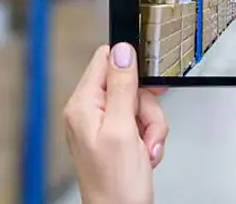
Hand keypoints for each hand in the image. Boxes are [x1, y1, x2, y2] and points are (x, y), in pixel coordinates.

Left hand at [63, 43, 168, 203]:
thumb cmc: (115, 185)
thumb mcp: (123, 130)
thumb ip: (122, 87)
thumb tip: (122, 51)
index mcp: (83, 105)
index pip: (106, 59)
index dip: (131, 67)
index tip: (146, 87)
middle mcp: (90, 111)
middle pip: (130, 83)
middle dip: (147, 107)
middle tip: (145, 128)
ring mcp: (104, 123)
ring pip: (141, 103)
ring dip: (152, 125)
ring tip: (145, 147)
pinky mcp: (117, 134)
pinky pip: (142, 120)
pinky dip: (150, 135)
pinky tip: (144, 152)